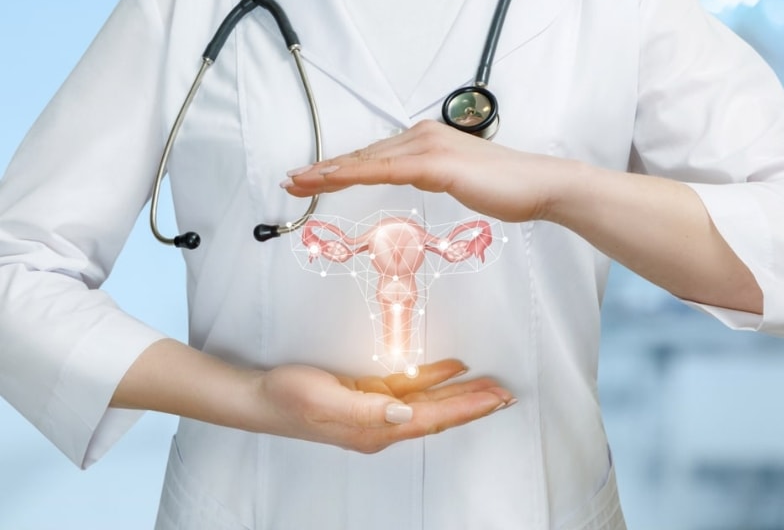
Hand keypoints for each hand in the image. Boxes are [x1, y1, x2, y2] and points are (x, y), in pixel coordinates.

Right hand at [252, 359, 514, 452]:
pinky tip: (449, 370)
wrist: (261, 398)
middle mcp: (382, 423)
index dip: (467, 408)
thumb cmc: (289, 400)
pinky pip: (409, 389)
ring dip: (459, 393)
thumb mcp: (325, 401)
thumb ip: (367, 409)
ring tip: (489, 386)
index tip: (496, 400)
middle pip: (439, 414)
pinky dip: (433, 379)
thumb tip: (405, 414)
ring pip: (429, 401)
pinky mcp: (368, 396)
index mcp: (376, 428)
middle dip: (474, 404)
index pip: (433, 419)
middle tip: (506, 395)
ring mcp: (376, 410)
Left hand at [282, 120, 574, 223]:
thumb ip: (435, 174)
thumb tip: (418, 178)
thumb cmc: (505, 186)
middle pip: (362, 157)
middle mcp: (422, 136)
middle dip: (324, 170)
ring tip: (298, 183)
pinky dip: (353, 175)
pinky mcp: (435, 163)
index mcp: (426, 139)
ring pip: (367, 162)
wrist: (538, 185)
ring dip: (328, 173)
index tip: (312, 178)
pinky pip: (384, 171)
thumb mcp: (459, 179)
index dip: (339, 167)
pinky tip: (329, 181)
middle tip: (291, 182)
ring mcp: (427, 147)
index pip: (373, 156)